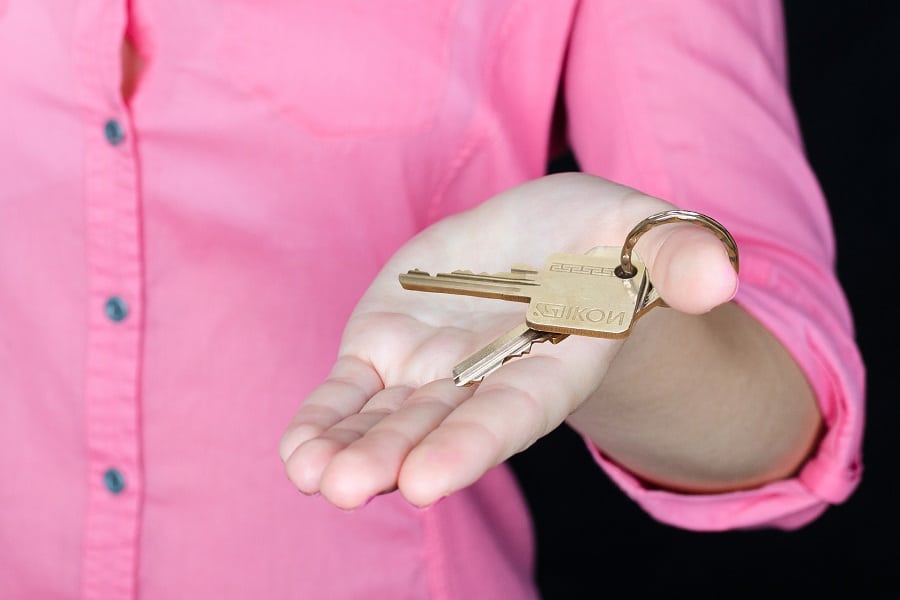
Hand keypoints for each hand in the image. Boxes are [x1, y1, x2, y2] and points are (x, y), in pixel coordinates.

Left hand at [279, 173, 737, 508]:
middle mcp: (486, 381)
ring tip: (313, 478)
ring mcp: (430, 371)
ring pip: (386, 418)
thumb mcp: (644, 233)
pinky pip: (351, 392)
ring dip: (349, 450)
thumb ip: (675, 257)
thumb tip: (721, 277)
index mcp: (549, 364)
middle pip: (440, 425)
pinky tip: (300, 453)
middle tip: (349, 489)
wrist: (545, 243)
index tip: (426, 481)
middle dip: (395, 457)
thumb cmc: (603, 241)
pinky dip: (326, 420)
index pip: (511, 410)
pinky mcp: (387, 348)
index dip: (472, 442)